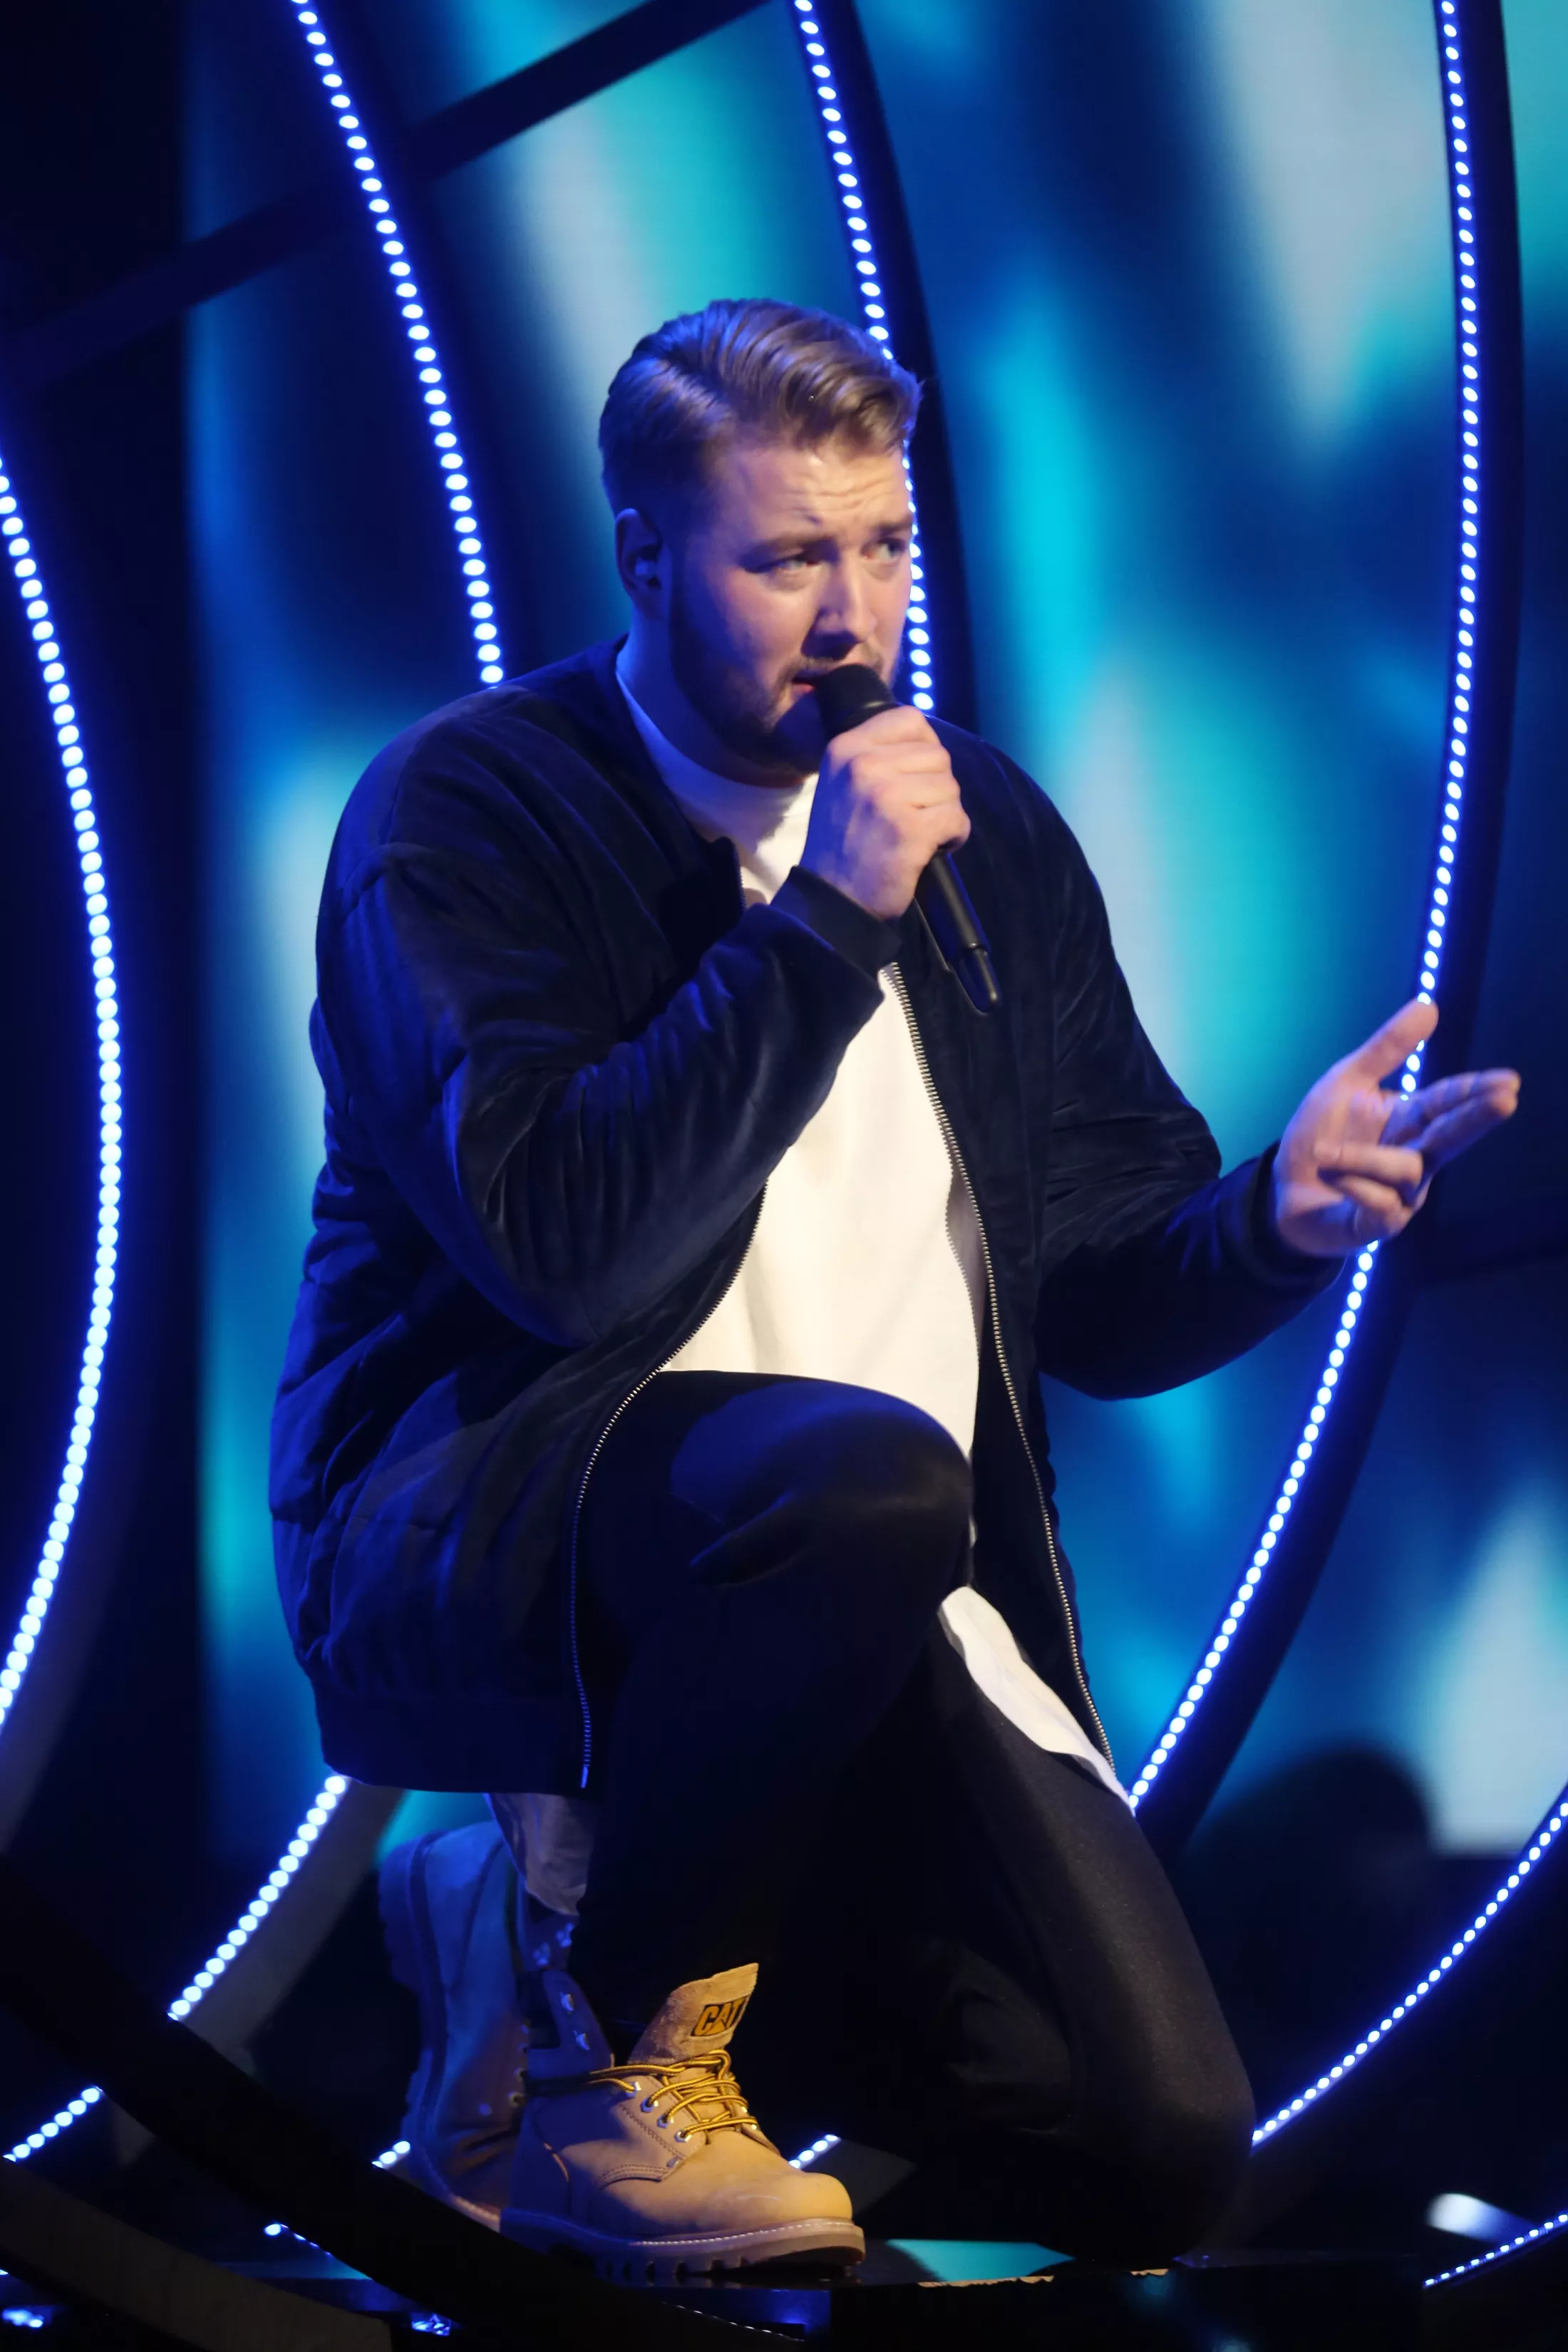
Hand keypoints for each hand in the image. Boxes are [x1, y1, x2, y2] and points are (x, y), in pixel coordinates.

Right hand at [800, 704, 968, 919]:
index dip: (926, 746)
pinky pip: (956, 818)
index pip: (910, 719)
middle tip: (917, 813)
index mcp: (846, 747)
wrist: (831, 899)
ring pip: (950, 787)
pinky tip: (932, 849)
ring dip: (945, 813)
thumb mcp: (843, 783)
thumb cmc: (842, 843)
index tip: (918, 776)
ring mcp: (885, 796)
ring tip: (921, 833)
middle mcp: (863, 765)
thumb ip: (877, 755)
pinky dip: (954, 836)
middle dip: (937, 787)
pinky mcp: (908, 829)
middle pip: (937, 755)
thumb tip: (926, 742)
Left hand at [1270, 999, 1519, 1257]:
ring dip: (1361, 1157)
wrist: (1281, 1190)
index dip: (1475, 1091)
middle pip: (1452, 1136)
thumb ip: (1386, 1049)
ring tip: (1324, 1154)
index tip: (1509, 1081)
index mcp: (1409, 1121)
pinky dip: (1354, 1184)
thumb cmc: (1320, 1136)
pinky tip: (1333, 1176)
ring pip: (1406, 1170)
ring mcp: (1401, 1195)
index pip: (1447, 1102)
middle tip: (1506, 1099)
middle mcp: (1414, 1158)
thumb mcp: (1345, 1083)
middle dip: (1477, 1117)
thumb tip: (1429, 1005)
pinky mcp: (1380, 1226)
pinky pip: (1381, 1203)